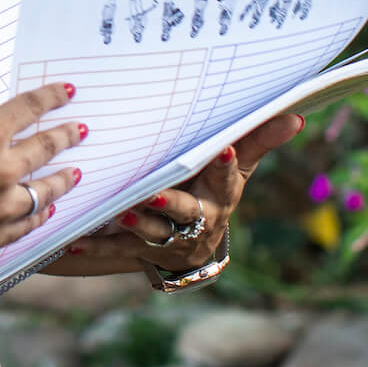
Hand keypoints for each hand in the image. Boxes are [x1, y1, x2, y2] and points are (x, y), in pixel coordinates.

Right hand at [0, 83, 85, 267]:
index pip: (29, 108)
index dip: (51, 97)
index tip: (66, 93)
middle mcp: (2, 171)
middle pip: (46, 147)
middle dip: (66, 136)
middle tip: (79, 131)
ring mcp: (2, 207)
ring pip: (47, 190)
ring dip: (64, 179)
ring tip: (75, 173)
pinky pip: (30, 222)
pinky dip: (41, 212)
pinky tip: (48, 207)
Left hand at [78, 112, 304, 270]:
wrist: (192, 248)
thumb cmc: (213, 190)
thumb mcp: (238, 168)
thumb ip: (258, 140)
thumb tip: (294, 115)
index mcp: (220, 196)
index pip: (226, 178)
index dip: (225, 165)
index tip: (224, 149)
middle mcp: (196, 220)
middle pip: (185, 212)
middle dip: (169, 202)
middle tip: (150, 192)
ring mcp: (166, 239)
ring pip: (149, 233)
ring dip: (133, 224)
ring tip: (116, 212)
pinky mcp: (136, 251)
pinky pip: (114, 251)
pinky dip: (94, 247)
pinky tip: (72, 241)